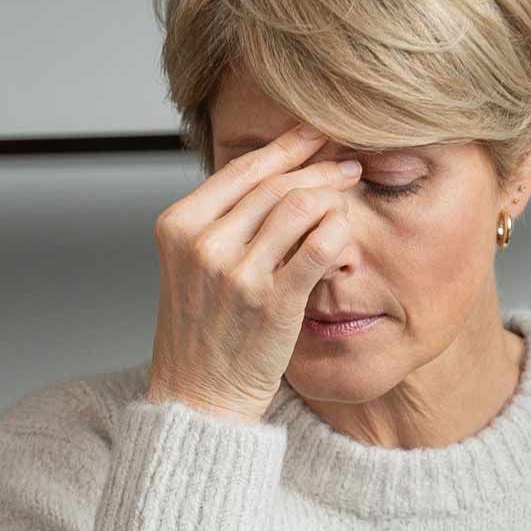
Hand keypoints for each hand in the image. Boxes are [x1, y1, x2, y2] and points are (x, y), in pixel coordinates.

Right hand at [147, 121, 362, 424]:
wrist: (198, 397)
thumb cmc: (202, 333)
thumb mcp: (191, 266)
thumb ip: (221, 221)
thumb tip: (272, 175)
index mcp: (179, 226)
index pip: (242, 168)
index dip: (285, 145)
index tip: (315, 133)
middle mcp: (204, 243)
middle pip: (275, 183)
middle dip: (319, 166)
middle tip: (347, 162)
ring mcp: (237, 273)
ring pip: (299, 207)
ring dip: (333, 193)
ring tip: (351, 190)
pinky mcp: (273, 302)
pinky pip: (319, 247)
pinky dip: (338, 231)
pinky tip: (346, 229)